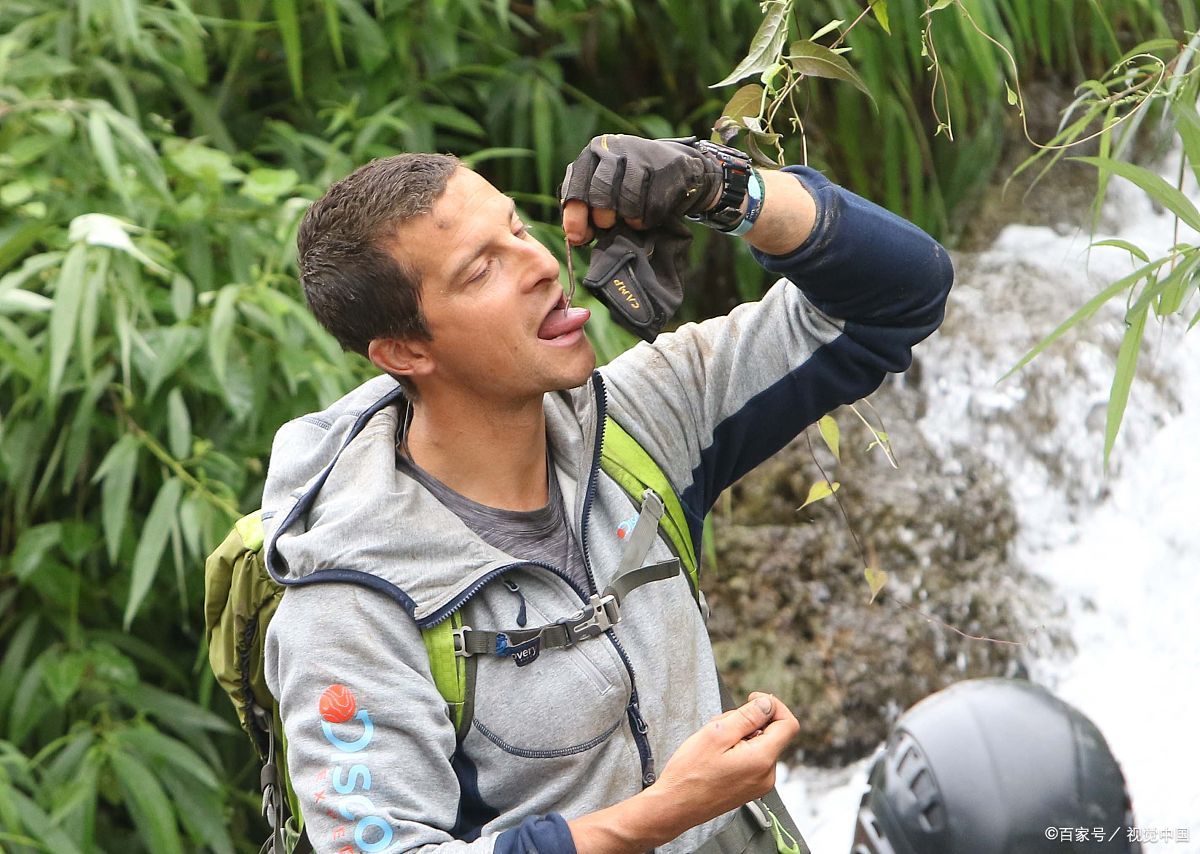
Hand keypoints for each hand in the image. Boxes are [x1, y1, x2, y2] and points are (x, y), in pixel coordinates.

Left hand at [560, 134, 722, 243]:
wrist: (675, 167)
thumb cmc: (631, 186)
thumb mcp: (604, 190)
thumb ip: (587, 209)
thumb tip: (575, 237)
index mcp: (593, 153)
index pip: (577, 186)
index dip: (575, 215)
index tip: (577, 237)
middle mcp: (614, 149)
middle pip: (600, 193)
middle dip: (602, 217)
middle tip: (608, 225)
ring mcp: (641, 156)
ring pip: (627, 202)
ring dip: (627, 219)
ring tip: (631, 219)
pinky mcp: (665, 170)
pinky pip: (651, 207)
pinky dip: (646, 219)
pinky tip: (648, 215)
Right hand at [645, 692, 799, 838]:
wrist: (675, 806)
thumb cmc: (690, 773)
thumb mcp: (716, 734)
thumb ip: (747, 716)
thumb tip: (768, 704)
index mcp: (762, 760)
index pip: (788, 724)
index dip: (773, 706)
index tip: (752, 699)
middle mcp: (767, 774)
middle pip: (771, 733)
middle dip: (748, 721)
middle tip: (720, 725)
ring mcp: (759, 783)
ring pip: (759, 744)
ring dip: (740, 735)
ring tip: (713, 743)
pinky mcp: (750, 787)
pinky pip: (752, 758)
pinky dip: (737, 749)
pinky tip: (716, 754)